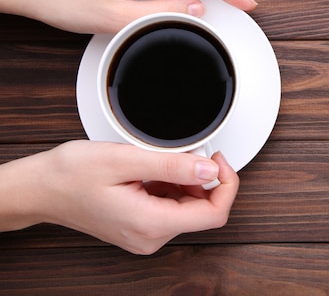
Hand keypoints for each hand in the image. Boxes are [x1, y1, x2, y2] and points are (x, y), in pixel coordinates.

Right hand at [0, 141, 238, 254]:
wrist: (41, 188)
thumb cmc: (71, 175)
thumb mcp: (125, 160)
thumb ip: (173, 165)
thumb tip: (210, 168)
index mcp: (150, 224)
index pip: (214, 214)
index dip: (226, 184)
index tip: (218, 160)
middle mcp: (150, 236)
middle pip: (203, 211)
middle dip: (203, 179)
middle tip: (187, 154)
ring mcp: (145, 235)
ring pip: (188, 207)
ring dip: (185, 181)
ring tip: (160, 163)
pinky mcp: (141, 227)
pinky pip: (171, 207)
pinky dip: (172, 186)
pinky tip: (153, 172)